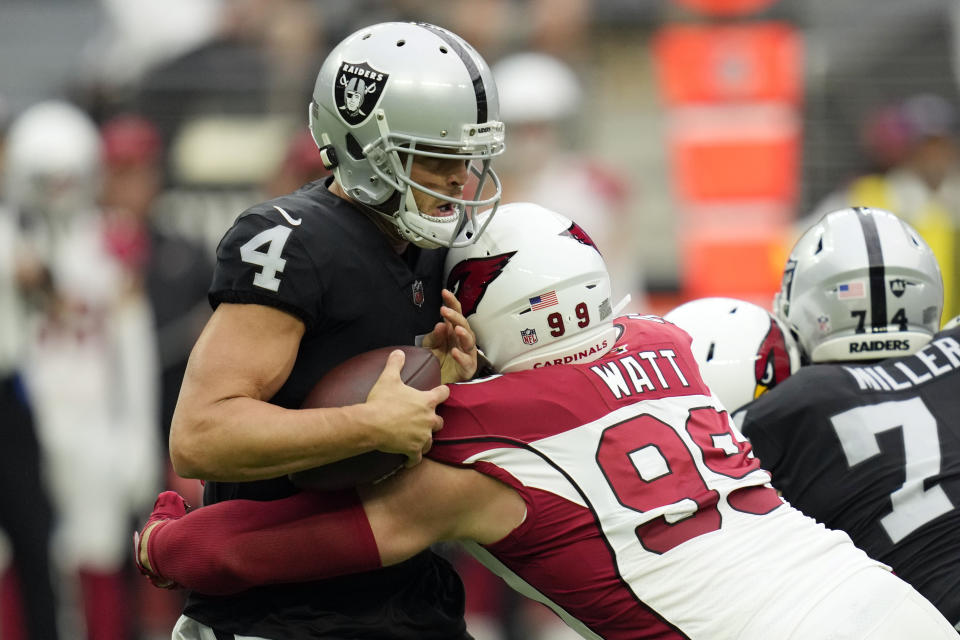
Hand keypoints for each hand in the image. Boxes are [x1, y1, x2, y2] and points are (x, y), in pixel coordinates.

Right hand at [364, 349, 449, 466]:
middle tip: (424, 420)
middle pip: (440, 421)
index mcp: (426, 401)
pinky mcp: (413, 449)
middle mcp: (429, 419)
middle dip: (434, 421)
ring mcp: (422, 436)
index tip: (443, 392)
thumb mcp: (388, 378)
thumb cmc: (381, 401)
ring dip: (425, 440)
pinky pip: (417, 458)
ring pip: (431, 441)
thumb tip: (398, 352)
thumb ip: (395, 364)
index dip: (443, 392)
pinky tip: (410, 460)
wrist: (372, 424)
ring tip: (417, 439)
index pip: (444, 393)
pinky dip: (414, 459)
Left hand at [421, 289, 478, 382]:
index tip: (444, 292)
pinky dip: (461, 356)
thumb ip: (435, 336)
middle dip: (455, 316)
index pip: (454, 313)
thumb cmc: (436, 363)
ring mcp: (467, 353)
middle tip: (444, 310)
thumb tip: (441, 324)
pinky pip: (466, 361)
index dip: (451, 302)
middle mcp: (461, 340)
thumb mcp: (430, 347)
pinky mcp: (468, 368)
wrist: (437, 383)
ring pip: (469, 341)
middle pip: (463, 324)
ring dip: (463, 333)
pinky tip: (455, 352)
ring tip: (456, 329)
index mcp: (453, 331)